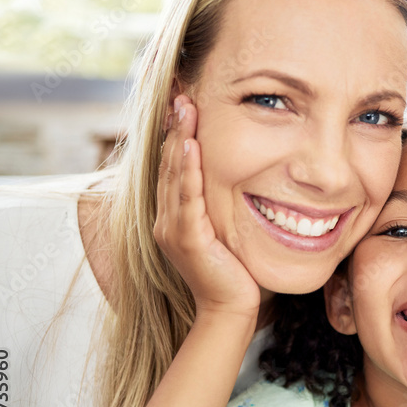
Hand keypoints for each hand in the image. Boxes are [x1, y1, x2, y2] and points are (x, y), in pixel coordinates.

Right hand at [154, 95, 260, 319]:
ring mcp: (172, 230)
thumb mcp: (225, 233)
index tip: (186, 108)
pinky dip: (188, 171)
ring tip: (186, 109)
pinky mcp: (186, 239)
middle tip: (183, 97)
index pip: (174, 169)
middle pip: (169, 166)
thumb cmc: (234, 273)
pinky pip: (186, 198)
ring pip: (175, 176)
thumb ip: (220, 209)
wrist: (230, 309)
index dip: (177, 137)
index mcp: (174, 218)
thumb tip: (240, 183)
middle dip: (176, 130)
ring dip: (180, 139)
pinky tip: (191, 147)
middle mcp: (166, 221)